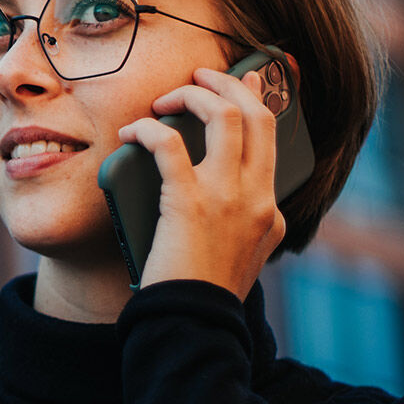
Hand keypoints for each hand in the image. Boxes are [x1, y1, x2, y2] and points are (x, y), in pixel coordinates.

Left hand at [116, 67, 285, 300]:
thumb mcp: (234, 259)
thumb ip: (230, 225)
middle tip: (202, 74)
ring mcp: (229, 198)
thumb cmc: (200, 298)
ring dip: (194, 94)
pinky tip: (131, 133)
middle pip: (258, 116)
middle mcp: (258, 198)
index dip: (256, 106)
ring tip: (167, 98)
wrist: (193, 328)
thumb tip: (198, 193)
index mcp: (270, 213)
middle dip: (229, 84)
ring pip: (224, 115)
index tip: (241, 86)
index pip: (272, 144)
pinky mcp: (190, 202)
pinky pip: (167, 144)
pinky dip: (146, 130)